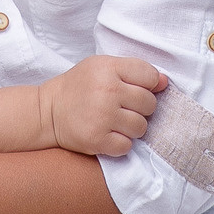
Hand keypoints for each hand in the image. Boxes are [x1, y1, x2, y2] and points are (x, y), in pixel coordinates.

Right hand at [37, 56, 166, 156]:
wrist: (48, 111)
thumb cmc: (79, 87)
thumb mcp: (102, 67)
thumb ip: (133, 71)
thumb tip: (164, 82)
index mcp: (109, 68)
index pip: (150, 75)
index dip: (148, 85)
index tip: (135, 89)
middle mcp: (107, 91)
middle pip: (149, 104)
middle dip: (141, 108)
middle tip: (123, 108)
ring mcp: (102, 116)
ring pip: (141, 127)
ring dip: (132, 128)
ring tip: (116, 122)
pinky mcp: (97, 140)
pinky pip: (127, 146)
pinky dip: (120, 144)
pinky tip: (109, 135)